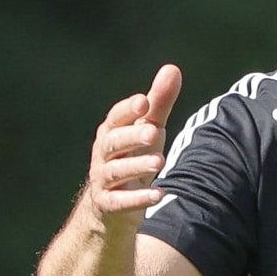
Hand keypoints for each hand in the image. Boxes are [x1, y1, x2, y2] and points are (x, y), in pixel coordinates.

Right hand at [83, 64, 182, 224]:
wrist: (110, 206)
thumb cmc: (132, 156)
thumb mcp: (148, 129)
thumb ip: (159, 102)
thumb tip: (172, 69)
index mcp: (112, 131)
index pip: (115, 118)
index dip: (127, 110)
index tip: (143, 102)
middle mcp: (104, 154)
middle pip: (112, 143)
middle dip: (131, 136)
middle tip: (154, 132)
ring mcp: (104, 180)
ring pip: (115, 172)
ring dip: (136, 166)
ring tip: (159, 162)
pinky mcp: (109, 205)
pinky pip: (120, 202)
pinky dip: (138, 199)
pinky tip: (159, 195)